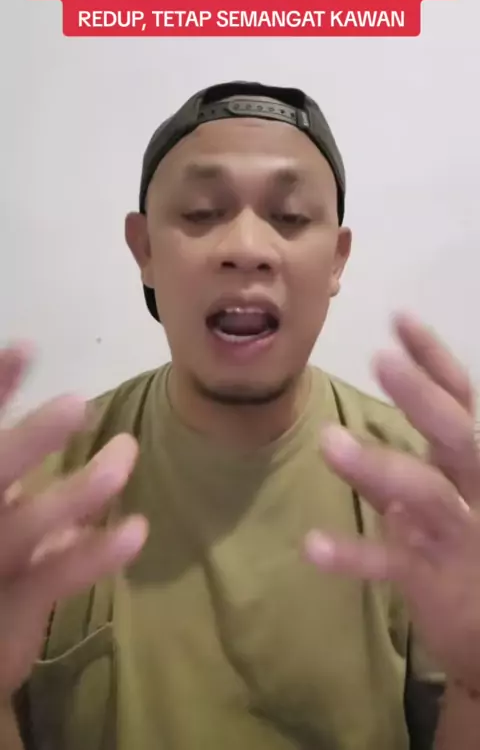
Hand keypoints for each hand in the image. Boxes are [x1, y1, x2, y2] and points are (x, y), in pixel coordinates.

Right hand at [0, 344, 147, 698]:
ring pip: (24, 528)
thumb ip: (20, 472)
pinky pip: (54, 579)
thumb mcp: (5, 509)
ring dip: (77, 490)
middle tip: (77, 403)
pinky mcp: (11, 609)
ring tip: (125, 454)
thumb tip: (74, 423)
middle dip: (29, 440)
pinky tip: (137, 530)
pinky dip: (94, 554)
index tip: (26, 348)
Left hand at [305, 313, 479, 691]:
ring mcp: (459, 536)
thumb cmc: (461, 550)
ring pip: (427, 494)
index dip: (434, 359)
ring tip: (328, 442)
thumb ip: (405, 462)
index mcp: (473, 463)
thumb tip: (357, 420)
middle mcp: (476, 490)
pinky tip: (312, 546)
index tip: (399, 317)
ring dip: (379, 466)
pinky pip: (393, 564)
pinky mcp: (435, 581)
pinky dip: (354, 554)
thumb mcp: (438, 496)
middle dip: (420, 396)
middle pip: (456, 434)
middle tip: (380, 358)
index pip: (461, 399)